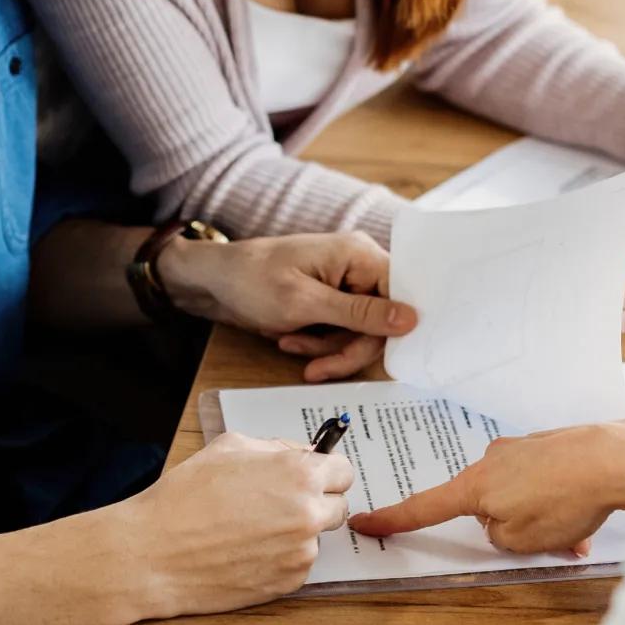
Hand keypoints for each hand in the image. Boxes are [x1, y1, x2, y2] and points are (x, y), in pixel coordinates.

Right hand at [118, 431, 354, 617]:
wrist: (155, 552)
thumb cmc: (185, 496)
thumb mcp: (228, 448)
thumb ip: (275, 448)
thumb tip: (303, 454)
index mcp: (298, 474)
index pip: (344, 471)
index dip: (326, 472)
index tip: (313, 477)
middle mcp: (308, 513)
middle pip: (337, 505)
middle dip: (315, 502)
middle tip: (277, 503)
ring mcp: (301, 552)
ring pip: (316, 536)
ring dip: (295, 531)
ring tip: (250, 528)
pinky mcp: (290, 581)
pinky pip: (298, 563)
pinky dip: (281, 557)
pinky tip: (246, 550)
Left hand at [162, 231, 417, 380]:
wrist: (212, 282)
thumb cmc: (253, 280)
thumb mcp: (305, 303)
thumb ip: (360, 313)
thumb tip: (412, 319)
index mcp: (359, 254)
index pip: (401, 294)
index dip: (392, 329)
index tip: (378, 359)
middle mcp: (358, 266)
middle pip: (381, 322)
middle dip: (346, 349)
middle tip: (317, 370)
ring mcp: (345, 285)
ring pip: (360, 334)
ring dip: (326, 349)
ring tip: (289, 344)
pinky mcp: (330, 303)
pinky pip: (340, 333)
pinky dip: (316, 345)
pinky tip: (288, 341)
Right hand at [348, 418, 624, 556]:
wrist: (615, 459)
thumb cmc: (566, 500)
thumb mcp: (521, 540)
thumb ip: (499, 536)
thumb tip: (504, 521)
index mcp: (475, 486)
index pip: (424, 507)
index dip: (394, 519)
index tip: (366, 522)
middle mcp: (492, 461)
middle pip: (485, 506)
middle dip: (512, 528)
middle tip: (547, 542)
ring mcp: (522, 449)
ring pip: (522, 497)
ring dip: (544, 518)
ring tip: (576, 532)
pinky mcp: (550, 446)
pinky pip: (546, 483)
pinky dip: (562, 503)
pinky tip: (586, 513)